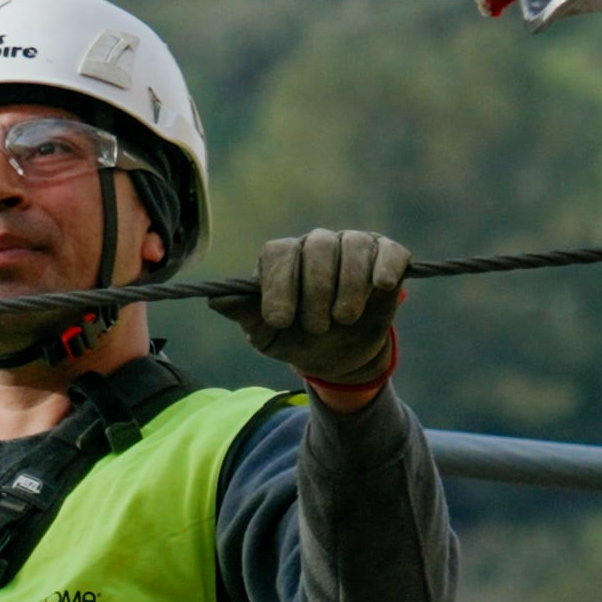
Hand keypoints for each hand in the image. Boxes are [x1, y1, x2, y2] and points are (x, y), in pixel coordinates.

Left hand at [233, 228, 408, 391]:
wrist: (339, 358)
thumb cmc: (296, 338)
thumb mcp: (267, 334)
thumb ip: (244, 312)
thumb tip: (214, 299)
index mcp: (284, 257)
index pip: (279, 253)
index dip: (279, 285)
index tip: (280, 321)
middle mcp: (316, 244)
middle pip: (316, 246)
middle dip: (316, 290)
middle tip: (317, 326)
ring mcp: (352, 246)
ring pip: (351, 246)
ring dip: (349, 284)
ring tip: (344, 317)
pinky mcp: (386, 257)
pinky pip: (388, 251)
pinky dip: (385, 265)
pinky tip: (382, 286)